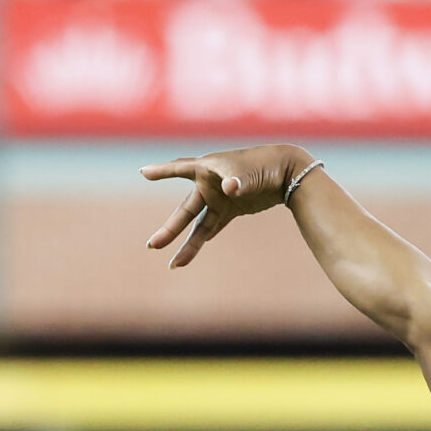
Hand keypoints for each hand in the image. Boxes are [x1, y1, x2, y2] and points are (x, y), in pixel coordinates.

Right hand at [141, 146, 316, 267]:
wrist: (287, 172)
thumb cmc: (265, 165)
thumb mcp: (249, 172)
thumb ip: (237, 180)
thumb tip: (230, 188)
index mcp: (207, 168)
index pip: (178, 168)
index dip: (161, 171)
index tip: (143, 172)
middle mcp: (209, 184)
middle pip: (184, 211)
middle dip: (169, 230)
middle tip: (152, 245)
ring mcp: (219, 198)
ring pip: (199, 225)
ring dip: (188, 244)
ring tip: (174, 265)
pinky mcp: (232, 209)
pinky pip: (214, 225)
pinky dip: (206, 236)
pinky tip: (197, 247)